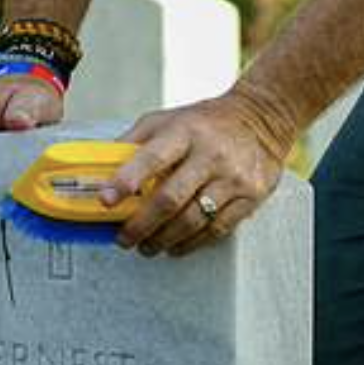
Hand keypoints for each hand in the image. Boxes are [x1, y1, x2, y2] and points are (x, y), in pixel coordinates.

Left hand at [104, 87, 293, 256]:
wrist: (262, 118)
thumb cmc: (204, 122)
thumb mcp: (166, 119)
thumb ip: (134, 142)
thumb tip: (101, 170)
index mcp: (184, 132)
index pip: (151, 158)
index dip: (126, 181)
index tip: (105, 201)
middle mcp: (210, 154)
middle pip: (170, 199)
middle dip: (141, 225)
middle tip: (123, 239)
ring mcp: (233, 178)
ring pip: (193, 220)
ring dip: (163, 240)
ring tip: (146, 246)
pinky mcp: (250, 196)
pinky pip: (216, 229)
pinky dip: (191, 243)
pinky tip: (175, 246)